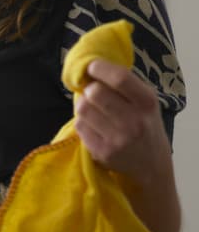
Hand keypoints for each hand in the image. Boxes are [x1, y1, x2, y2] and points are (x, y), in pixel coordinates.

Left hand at [74, 59, 171, 184]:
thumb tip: (92, 67)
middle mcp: (135, 121)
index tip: (91, 66)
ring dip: (83, 106)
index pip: (120, 78)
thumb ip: (124, 87)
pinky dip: (82, 122)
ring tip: (93, 110)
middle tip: (92, 93)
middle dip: (89, 89)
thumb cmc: (144, 126)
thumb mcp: (145, 104)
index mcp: (147, 103)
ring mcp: (118, 138)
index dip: (101, 69)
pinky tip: (93, 126)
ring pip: (83, 109)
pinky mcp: (102, 152)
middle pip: (95, 93)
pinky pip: (80, 126)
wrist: (151, 165)